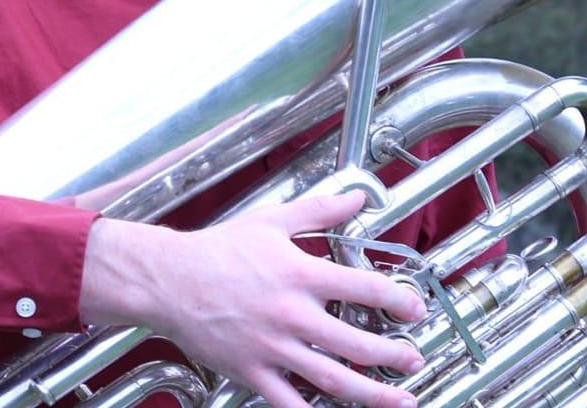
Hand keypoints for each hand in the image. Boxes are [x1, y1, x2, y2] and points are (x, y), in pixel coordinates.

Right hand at [81, 191, 425, 407]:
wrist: (171, 279)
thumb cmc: (221, 248)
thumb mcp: (273, 221)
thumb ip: (320, 210)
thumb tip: (357, 198)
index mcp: (300, 274)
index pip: (363, 290)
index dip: (397, 301)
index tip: (416, 309)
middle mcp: (291, 314)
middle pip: (356, 343)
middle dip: (393, 356)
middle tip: (415, 360)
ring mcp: (271, 347)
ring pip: (331, 380)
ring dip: (371, 393)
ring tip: (399, 399)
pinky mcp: (251, 371)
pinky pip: (287, 402)